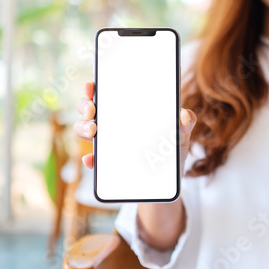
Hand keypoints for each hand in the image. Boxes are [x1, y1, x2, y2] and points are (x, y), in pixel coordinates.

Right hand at [73, 81, 197, 169]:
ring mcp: (107, 144)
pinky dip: (90, 159)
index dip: (95, 87)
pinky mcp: (106, 166)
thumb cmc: (172, 151)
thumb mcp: (181, 136)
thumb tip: (185, 114)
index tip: (91, 86)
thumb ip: (185, 124)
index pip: (107, 93)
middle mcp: (113, 125)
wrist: (169, 182)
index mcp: (128, 112)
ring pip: (85, 130)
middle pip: (89, 109)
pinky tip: (92, 159)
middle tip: (93, 110)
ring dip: (83, 128)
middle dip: (85, 105)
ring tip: (93, 131)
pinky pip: (93, 161)